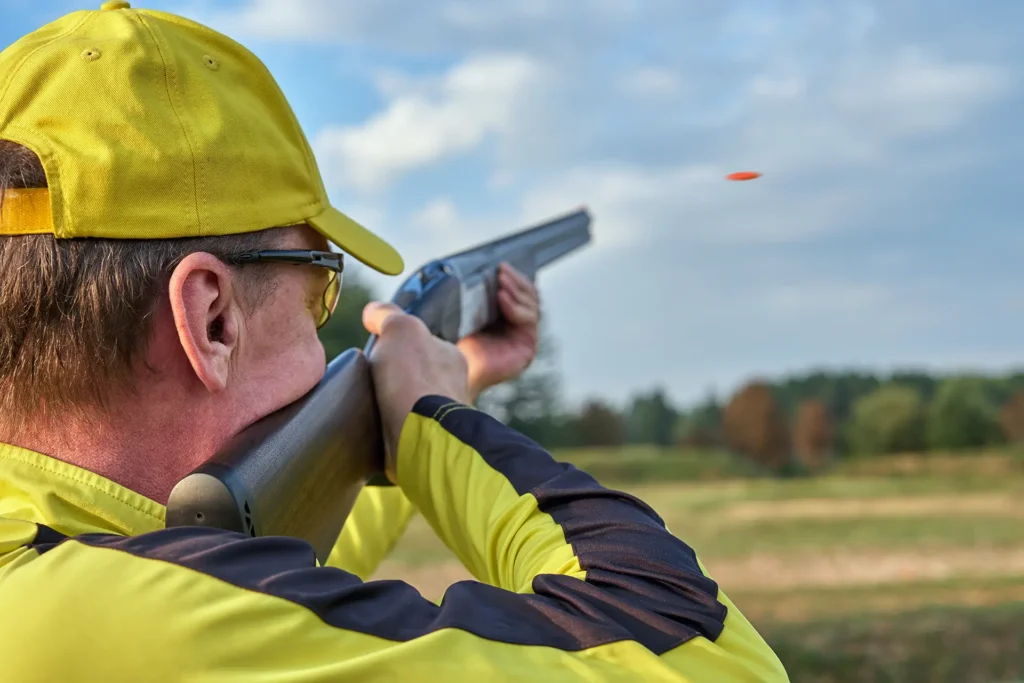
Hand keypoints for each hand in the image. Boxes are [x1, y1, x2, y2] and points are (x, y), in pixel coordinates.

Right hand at [363, 302, 470, 479]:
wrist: (419, 434)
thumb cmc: (414, 378)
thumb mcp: (400, 329)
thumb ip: (388, 314)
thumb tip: (373, 311)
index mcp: (452, 357)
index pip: (422, 344)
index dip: (397, 345)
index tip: (377, 352)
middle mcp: (453, 386)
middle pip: (415, 374)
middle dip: (394, 377)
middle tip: (369, 379)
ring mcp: (442, 417)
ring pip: (410, 402)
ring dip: (391, 403)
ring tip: (369, 403)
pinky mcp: (427, 442)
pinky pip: (405, 428)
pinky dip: (391, 426)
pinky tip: (376, 425)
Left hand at [457, 263, 540, 401]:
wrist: (449, 372)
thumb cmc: (450, 344)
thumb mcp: (457, 312)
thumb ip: (463, 294)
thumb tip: (454, 269)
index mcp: (501, 317)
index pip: (517, 291)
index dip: (512, 278)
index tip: (498, 266)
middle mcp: (515, 328)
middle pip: (528, 296)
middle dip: (516, 280)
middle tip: (501, 270)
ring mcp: (523, 338)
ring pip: (532, 305)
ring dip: (517, 290)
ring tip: (501, 281)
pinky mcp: (527, 348)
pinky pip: (529, 321)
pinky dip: (517, 307)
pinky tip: (502, 299)